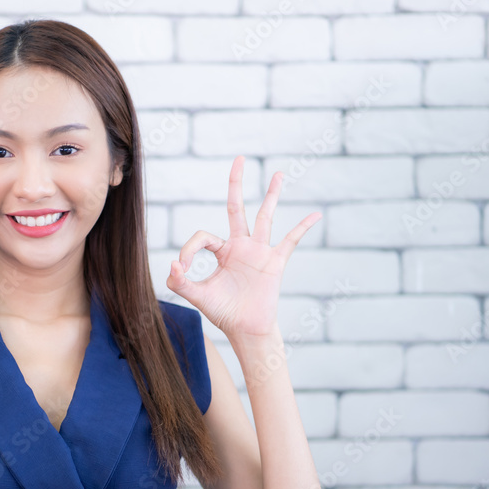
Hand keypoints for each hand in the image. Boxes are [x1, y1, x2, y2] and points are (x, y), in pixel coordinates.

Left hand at [166, 155, 320, 338]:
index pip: (203, 237)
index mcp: (221, 251)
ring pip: (265, 217)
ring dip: (271, 195)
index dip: (189, 250)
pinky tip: (315, 215)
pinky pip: (290, 241)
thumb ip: (179, 282)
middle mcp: (241, 245)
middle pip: (237, 208)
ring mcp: (259, 252)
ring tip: (278, 174)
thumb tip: (172, 264)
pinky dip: (302, 228)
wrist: (245, 329)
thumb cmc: (222, 312)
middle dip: (236, 184)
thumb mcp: (196, 296)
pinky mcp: (275, 262)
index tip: (183, 268)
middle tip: (239, 159)